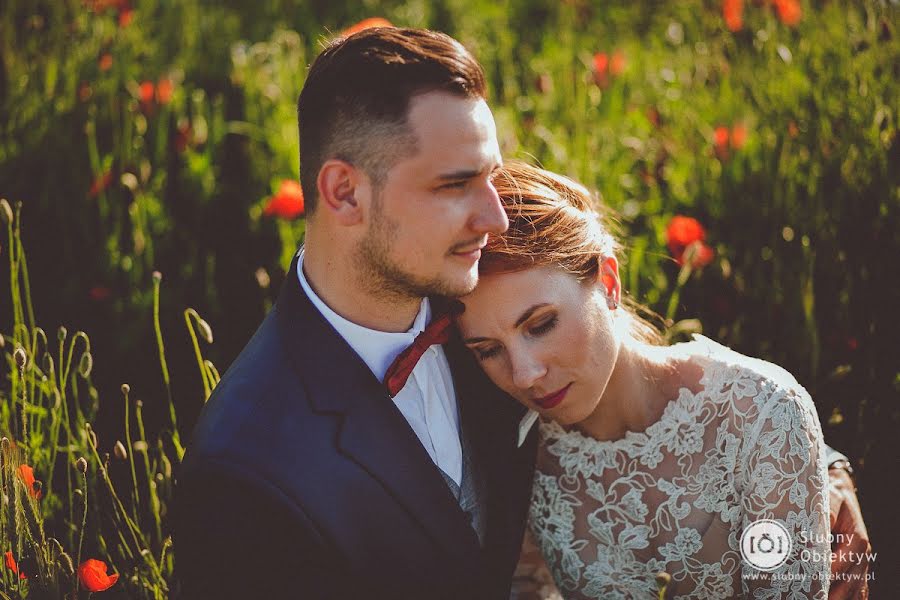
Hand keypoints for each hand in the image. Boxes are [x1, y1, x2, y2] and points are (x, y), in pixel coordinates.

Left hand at [828, 467, 870, 599]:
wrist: (840, 494)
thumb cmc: (832, 496)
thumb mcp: (829, 498)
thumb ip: (826, 511)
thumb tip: (821, 523)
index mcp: (857, 540)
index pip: (845, 560)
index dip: (830, 570)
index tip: (814, 579)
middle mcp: (860, 555)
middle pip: (851, 581)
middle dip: (834, 592)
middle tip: (816, 598)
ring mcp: (858, 564)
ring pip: (854, 589)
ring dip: (839, 596)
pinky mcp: (853, 569)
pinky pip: (855, 590)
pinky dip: (847, 597)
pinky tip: (831, 599)